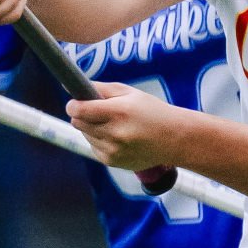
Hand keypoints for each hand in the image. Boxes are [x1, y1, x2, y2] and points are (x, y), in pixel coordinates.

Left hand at [67, 85, 185, 175]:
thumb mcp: (129, 93)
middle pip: (78, 123)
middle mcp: (114, 133)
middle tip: (98, 111)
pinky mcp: (112, 161)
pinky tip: (118, 137)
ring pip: (85, 135)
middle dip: (83, 115)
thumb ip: (101, 89)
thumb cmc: (152, 111)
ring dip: (92, 128)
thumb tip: (72, 86)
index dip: (74, 105)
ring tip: (115, 125)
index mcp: (119, 112)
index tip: (76, 102)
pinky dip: (100, 141)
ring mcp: (113, 150)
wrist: (174, 139)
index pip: (79, 110)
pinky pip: (93, 147)